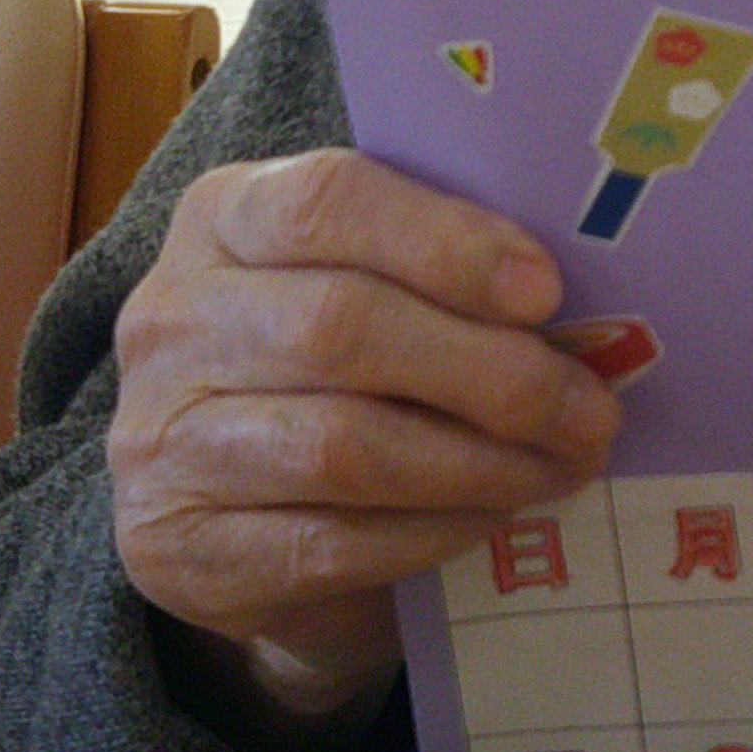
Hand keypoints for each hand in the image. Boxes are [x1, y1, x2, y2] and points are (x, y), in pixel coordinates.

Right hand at [107, 151, 618, 736]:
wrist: (249, 519)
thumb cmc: (344, 373)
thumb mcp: (377, 289)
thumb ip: (444, 273)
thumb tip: (585, 308)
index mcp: (224, 217)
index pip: (324, 201)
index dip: (445, 244)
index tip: (547, 291)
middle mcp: (172, 318)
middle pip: (340, 327)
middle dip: (490, 371)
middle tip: (591, 407)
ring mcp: (161, 440)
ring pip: (340, 444)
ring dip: (478, 461)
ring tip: (563, 463)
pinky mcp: (179, 550)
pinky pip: (329, 541)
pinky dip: (434, 530)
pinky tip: (497, 516)